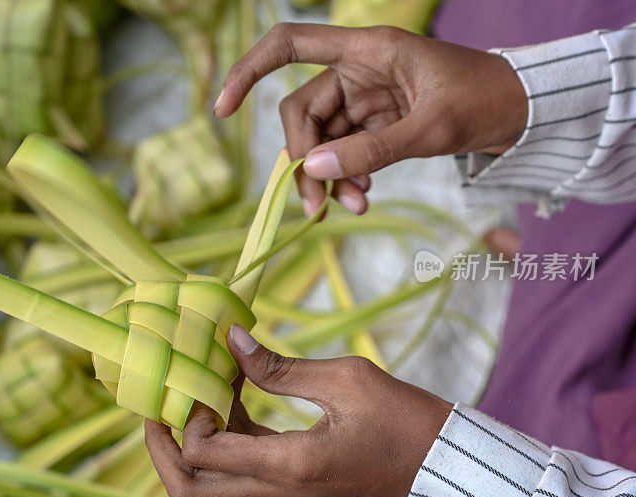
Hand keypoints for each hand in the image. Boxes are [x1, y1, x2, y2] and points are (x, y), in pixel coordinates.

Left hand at [144, 325, 451, 496]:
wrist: (438, 457)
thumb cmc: (402, 416)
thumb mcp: (344, 379)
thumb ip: (280, 365)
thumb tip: (232, 340)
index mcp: (290, 465)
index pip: (204, 452)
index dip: (190, 411)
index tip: (205, 371)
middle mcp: (279, 487)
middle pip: (190, 492)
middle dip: (163, 448)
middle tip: (162, 402)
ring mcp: (283, 490)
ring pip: (210, 485)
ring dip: (194, 440)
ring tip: (201, 386)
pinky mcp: (291, 480)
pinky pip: (239, 467)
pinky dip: (224, 435)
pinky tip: (235, 391)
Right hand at [214, 23, 527, 217]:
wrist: (519, 113)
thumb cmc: (483, 100)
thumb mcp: (429, 129)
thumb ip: (371, 151)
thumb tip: (314, 172)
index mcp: (366, 51)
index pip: (290, 44)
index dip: (249, 70)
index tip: (223, 108)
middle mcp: (356, 72)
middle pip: (301, 113)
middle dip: (306, 161)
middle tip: (319, 206)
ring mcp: (363, 101)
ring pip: (321, 140)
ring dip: (328, 178)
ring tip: (354, 207)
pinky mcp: (373, 125)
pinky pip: (342, 153)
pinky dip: (345, 178)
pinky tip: (363, 196)